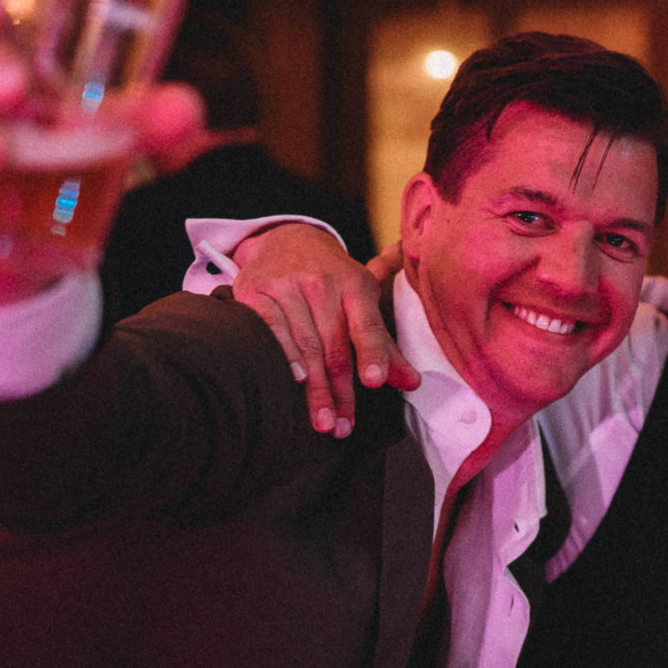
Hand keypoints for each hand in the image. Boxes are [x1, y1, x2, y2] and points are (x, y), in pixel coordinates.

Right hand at [231, 225, 415, 433]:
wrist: (286, 240)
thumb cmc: (332, 281)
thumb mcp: (361, 301)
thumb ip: (383, 344)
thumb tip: (413, 383)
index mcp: (354, 284)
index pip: (366, 323)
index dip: (372, 353)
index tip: (374, 382)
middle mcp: (321, 282)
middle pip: (333, 344)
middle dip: (339, 390)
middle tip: (341, 427)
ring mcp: (286, 285)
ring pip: (303, 343)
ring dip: (312, 388)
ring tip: (322, 422)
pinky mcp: (255, 291)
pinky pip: (269, 328)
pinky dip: (282, 355)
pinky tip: (291, 381)